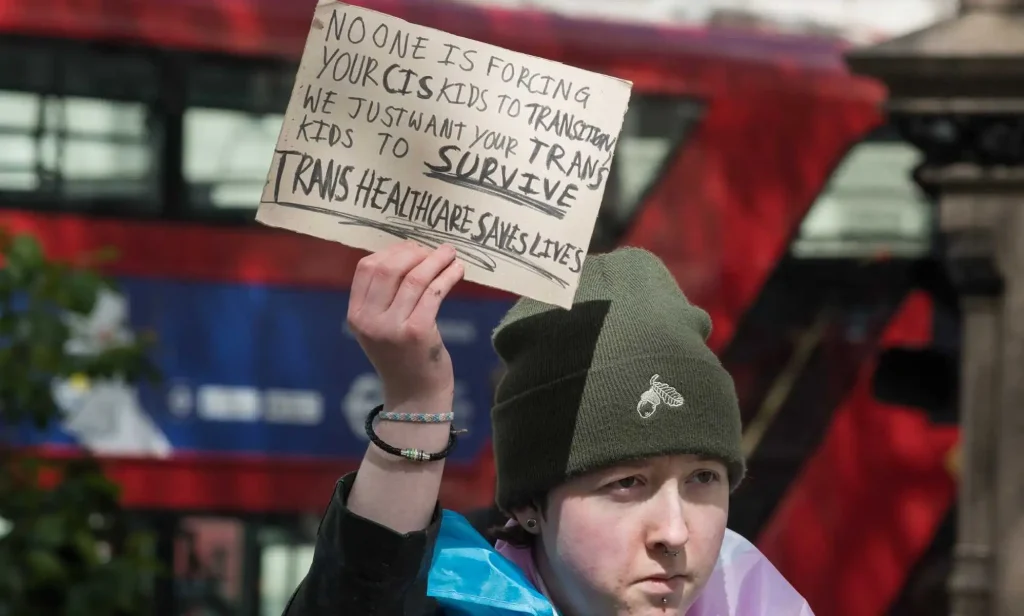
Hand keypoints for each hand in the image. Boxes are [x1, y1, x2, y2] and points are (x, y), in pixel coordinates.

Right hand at [347, 241, 463, 409]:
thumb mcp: (381, 327)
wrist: (415, 397)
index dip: (392, 251)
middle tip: (435, 251)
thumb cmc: (403, 357)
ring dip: (437, 260)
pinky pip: (434, 292)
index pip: (367, 267)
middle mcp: (369, 320)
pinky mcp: (417, 332)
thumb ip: (384, 296)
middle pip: (389, 267)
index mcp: (356, 314)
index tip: (414, 248)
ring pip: (415, 277)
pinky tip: (457, 270)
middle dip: (416, 252)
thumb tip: (409, 253)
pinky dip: (448, 276)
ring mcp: (392, 327)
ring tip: (451, 254)